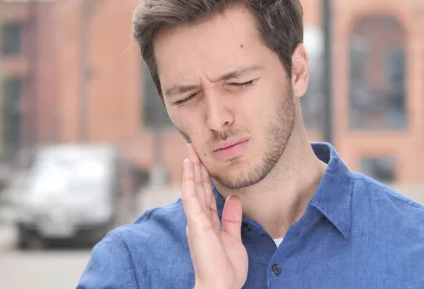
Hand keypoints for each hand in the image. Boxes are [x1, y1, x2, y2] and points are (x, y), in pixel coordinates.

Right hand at [182, 144, 247, 288]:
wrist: (221, 286)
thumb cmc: (227, 269)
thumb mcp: (234, 238)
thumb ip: (232, 218)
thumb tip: (233, 198)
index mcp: (208, 223)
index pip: (206, 195)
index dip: (204, 178)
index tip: (204, 162)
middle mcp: (200, 219)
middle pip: (198, 188)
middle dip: (196, 168)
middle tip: (193, 149)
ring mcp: (196, 220)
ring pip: (193, 189)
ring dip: (192, 169)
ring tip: (190, 151)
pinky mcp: (196, 223)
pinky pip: (191, 197)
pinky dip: (190, 181)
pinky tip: (189, 167)